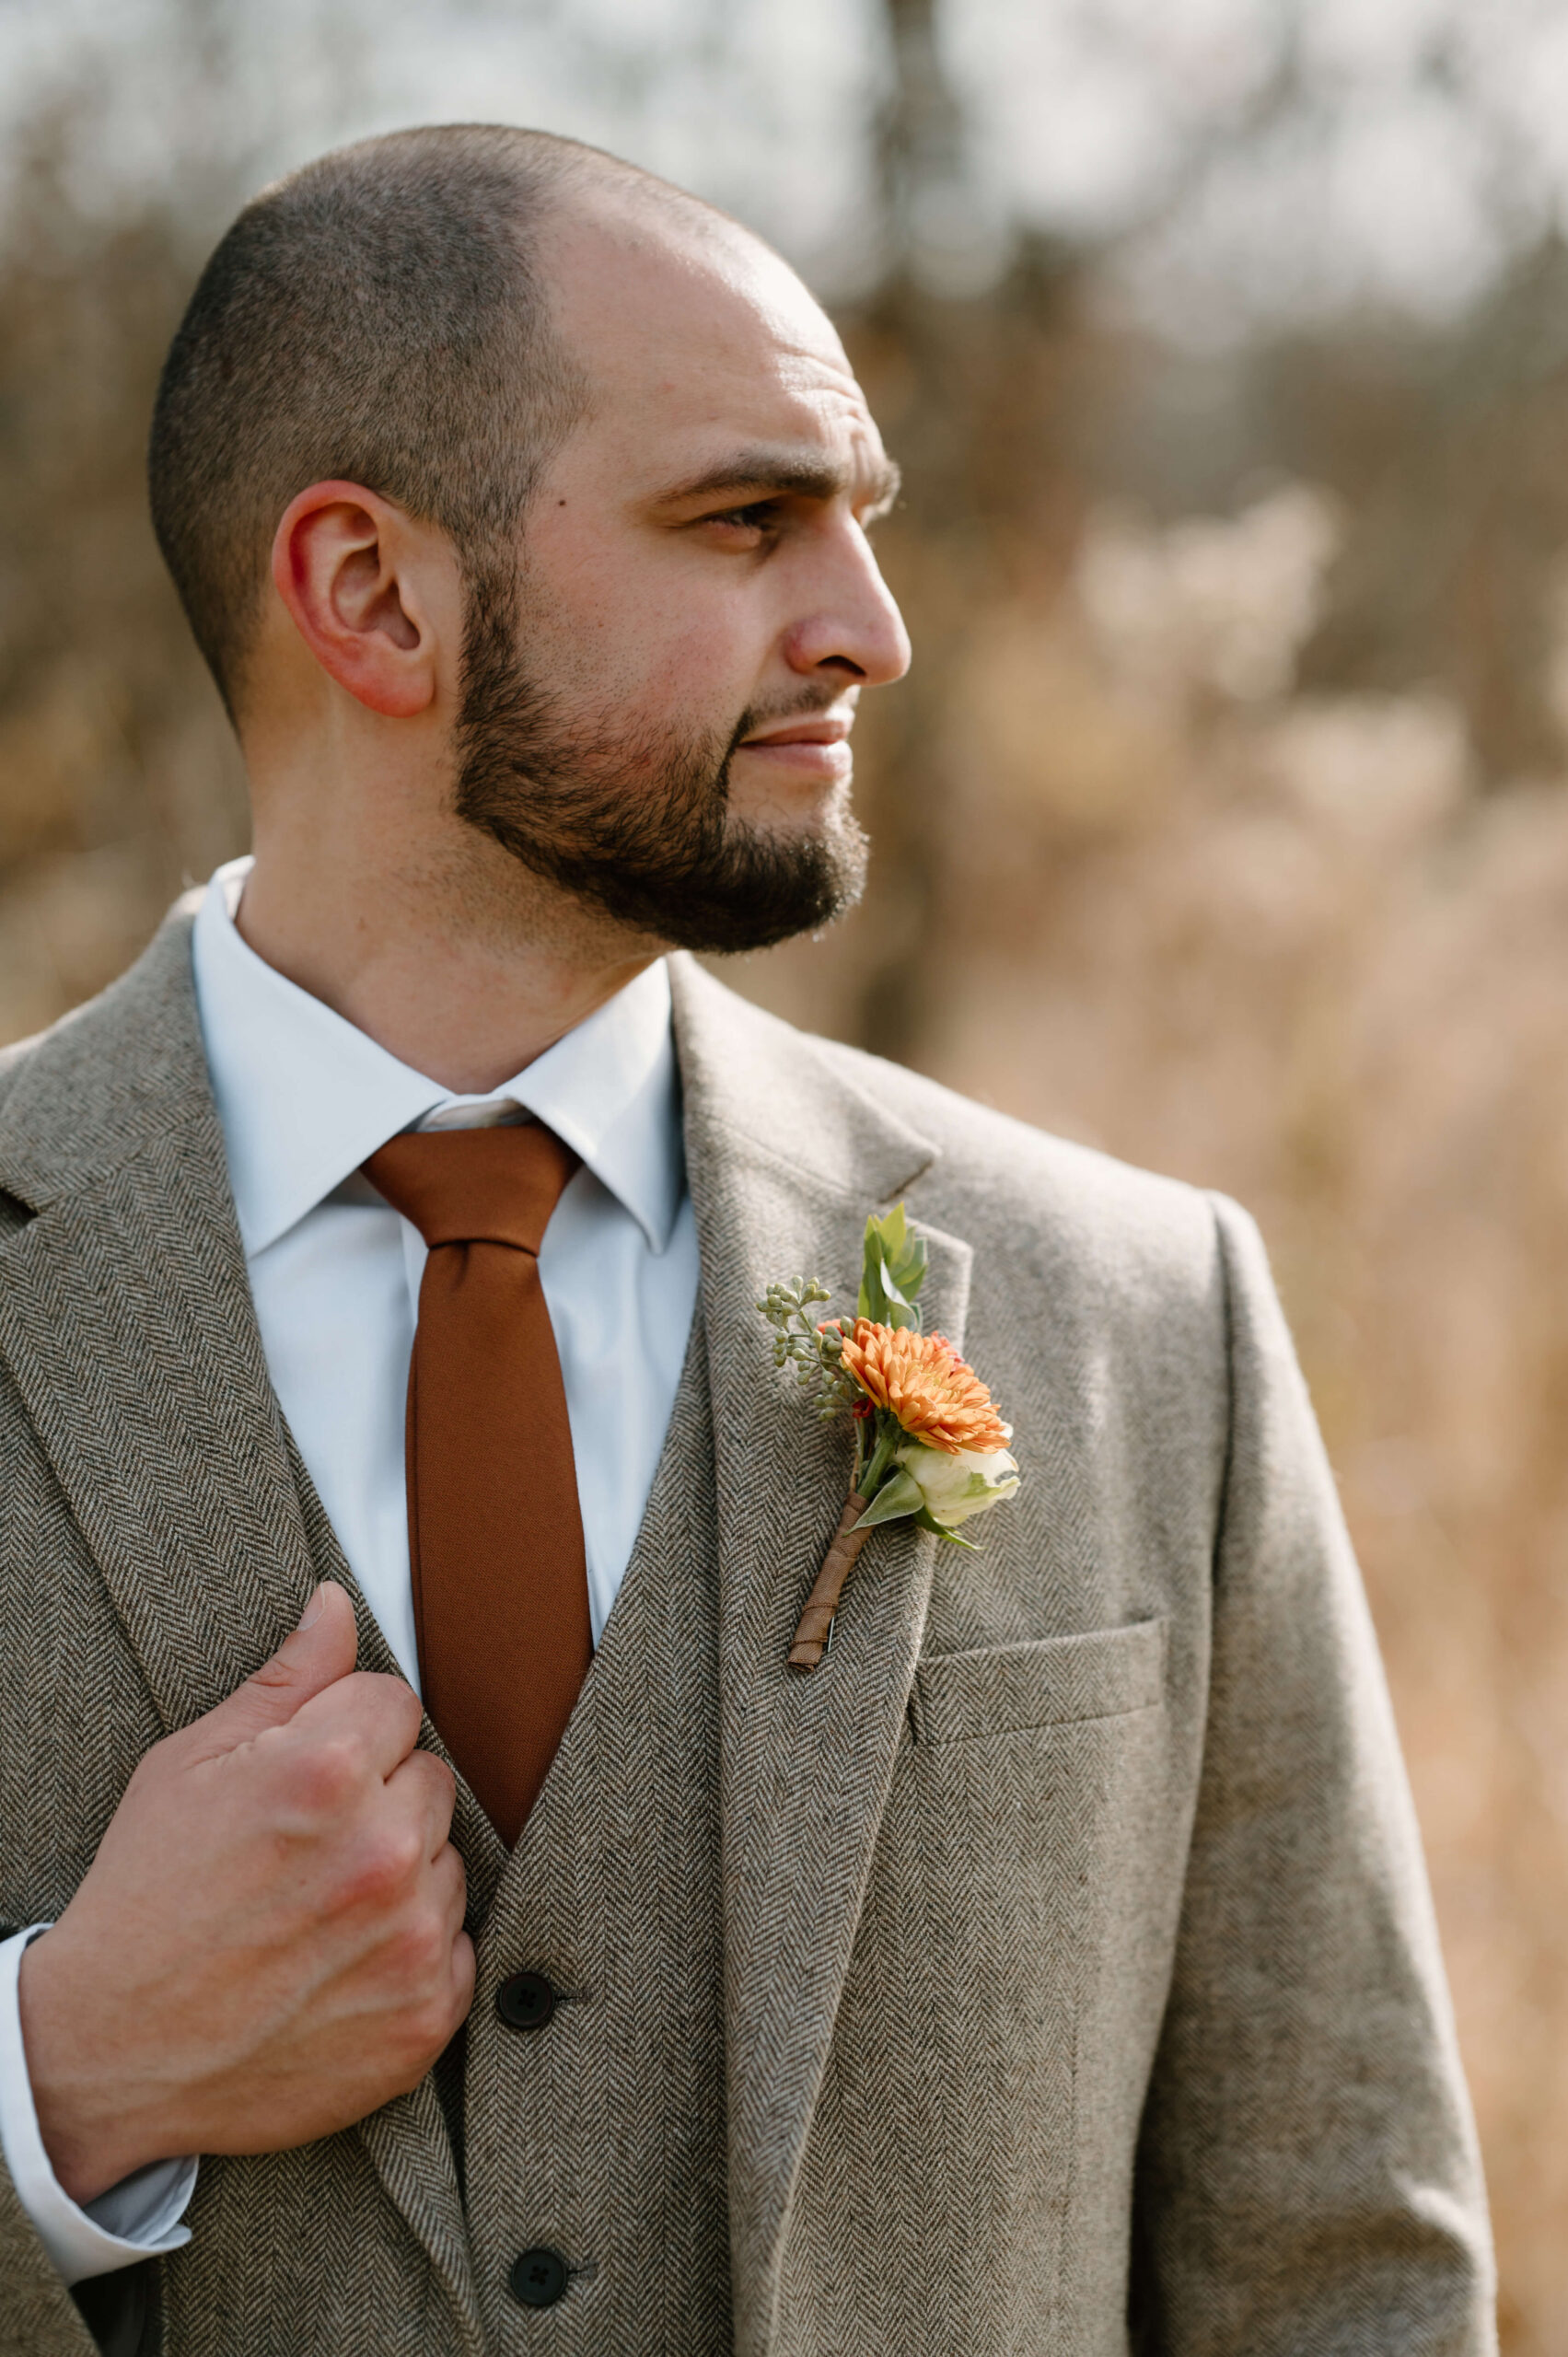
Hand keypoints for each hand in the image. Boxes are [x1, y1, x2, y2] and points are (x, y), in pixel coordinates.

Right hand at [18, 1583, 472, 2204]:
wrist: (109, 2054)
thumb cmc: (142, 1900)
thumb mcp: (189, 1766)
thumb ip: (285, 1678)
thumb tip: (336, 1604)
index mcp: (327, 1771)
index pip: (395, 1702)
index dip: (346, 1733)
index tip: (304, 1777)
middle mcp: (382, 1850)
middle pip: (429, 1779)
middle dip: (377, 1800)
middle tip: (302, 1849)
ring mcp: (409, 1938)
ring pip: (448, 1862)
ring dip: (400, 1876)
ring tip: (314, 1911)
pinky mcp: (424, 2015)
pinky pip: (456, 1947)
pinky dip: (409, 1953)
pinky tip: (339, 1963)